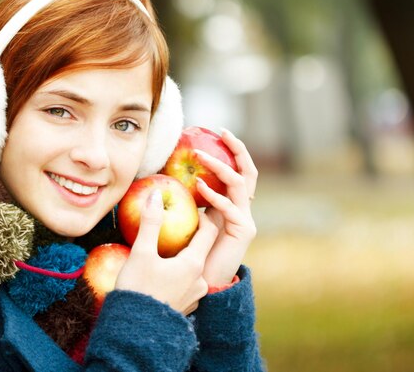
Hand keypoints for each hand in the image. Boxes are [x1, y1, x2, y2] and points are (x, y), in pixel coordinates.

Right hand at [115, 189, 217, 314]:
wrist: (134, 332)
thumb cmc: (138, 289)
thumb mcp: (141, 253)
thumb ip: (150, 222)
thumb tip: (156, 194)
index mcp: (193, 264)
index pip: (209, 232)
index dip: (203, 217)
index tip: (192, 209)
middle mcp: (200, 280)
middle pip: (202, 250)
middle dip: (192, 237)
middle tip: (177, 227)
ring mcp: (195, 296)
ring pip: (194, 269)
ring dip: (184, 257)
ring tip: (167, 251)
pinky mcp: (186, 308)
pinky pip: (187, 284)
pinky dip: (179, 274)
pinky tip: (163, 274)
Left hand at [194, 128, 257, 286]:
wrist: (204, 281)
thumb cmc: (192, 251)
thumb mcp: (190, 219)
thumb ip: (188, 201)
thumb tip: (165, 179)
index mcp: (231, 203)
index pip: (238, 170)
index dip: (232, 150)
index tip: (218, 132)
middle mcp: (242, 208)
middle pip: (248, 171)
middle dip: (237, 149)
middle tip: (222, 132)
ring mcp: (245, 219)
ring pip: (239, 184)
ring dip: (220, 167)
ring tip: (200, 156)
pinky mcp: (243, 231)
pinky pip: (229, 208)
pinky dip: (214, 195)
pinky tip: (198, 187)